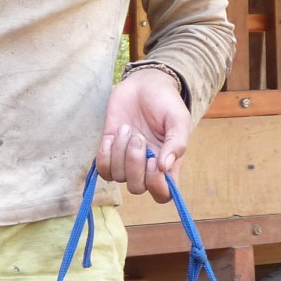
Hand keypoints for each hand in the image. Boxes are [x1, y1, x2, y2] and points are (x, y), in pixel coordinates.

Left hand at [97, 69, 190, 202]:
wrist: (145, 85)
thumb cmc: (166, 103)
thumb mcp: (178, 119)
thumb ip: (176, 143)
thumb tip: (164, 167)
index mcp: (167, 164)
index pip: (162, 195)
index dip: (156, 185)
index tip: (154, 161)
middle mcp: (146, 167)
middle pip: (136, 187)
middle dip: (135, 164)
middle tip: (139, 137)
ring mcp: (126, 160)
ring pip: (117, 176)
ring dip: (120, 152)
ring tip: (128, 129)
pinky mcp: (109, 150)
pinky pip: (102, 168)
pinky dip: (104, 154)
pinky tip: (111, 136)